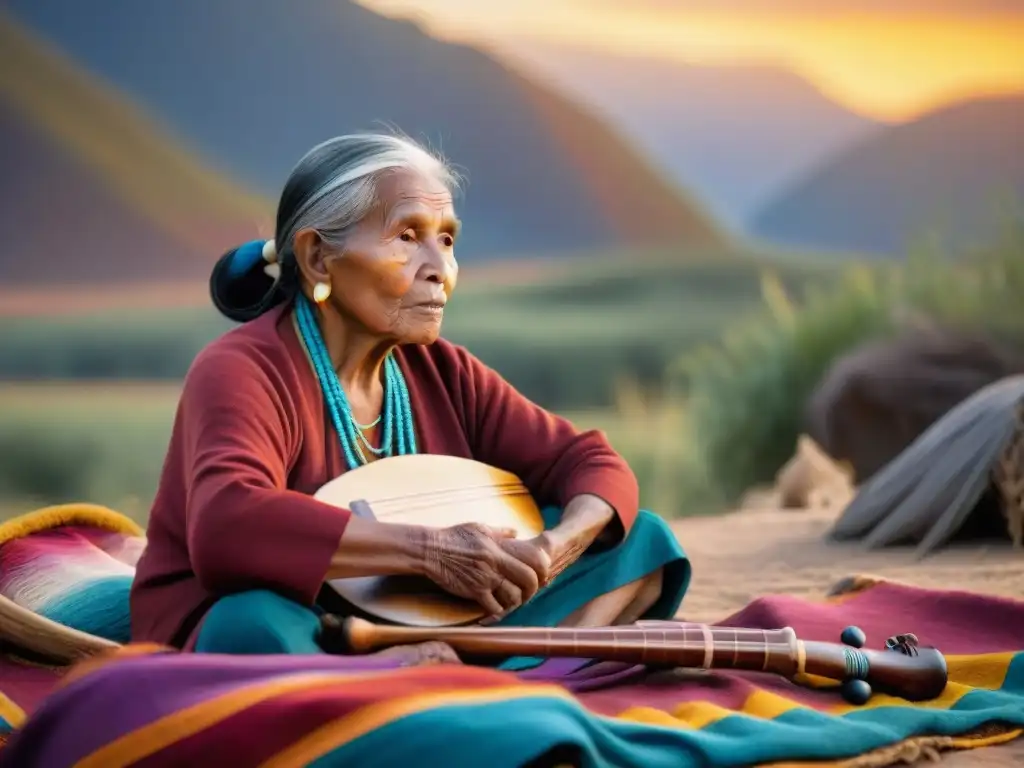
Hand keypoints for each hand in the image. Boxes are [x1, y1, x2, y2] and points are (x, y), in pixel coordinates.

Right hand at [420, 523, 549, 617]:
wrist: (431, 550)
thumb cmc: (453, 536)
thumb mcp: (479, 528)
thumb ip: (500, 532)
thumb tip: (515, 532)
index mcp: (499, 547)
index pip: (532, 560)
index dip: (541, 571)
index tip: (539, 577)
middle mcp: (496, 563)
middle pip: (528, 579)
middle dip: (532, 589)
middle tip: (528, 593)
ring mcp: (485, 578)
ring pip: (514, 596)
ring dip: (515, 601)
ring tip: (510, 601)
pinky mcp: (473, 591)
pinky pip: (494, 607)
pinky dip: (497, 610)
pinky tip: (494, 607)